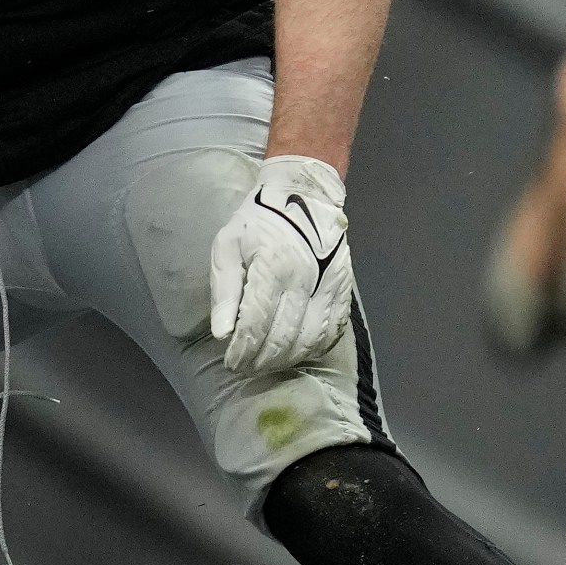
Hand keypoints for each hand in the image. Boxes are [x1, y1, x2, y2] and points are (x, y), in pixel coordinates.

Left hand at [209, 156, 355, 375]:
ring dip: (286, 359)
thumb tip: (223, 333)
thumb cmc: (259, 221)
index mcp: (272, 268)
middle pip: (283, 338)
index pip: (256, 324)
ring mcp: (328, 287)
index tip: (231, 362)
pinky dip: (313, 348)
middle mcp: (304, 281)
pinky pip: (331, 331)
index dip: (242, 350)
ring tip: (267, 363)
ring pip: (309, 340)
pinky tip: (296, 351)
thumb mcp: (228, 245)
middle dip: (261, 360)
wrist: (306, 196)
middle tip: (245, 368)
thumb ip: (225, 289)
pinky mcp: (342, 291)